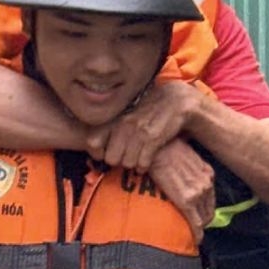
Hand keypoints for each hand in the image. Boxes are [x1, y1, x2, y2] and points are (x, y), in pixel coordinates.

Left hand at [86, 81, 200, 170]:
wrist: (176, 102)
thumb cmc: (148, 112)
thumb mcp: (126, 115)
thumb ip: (109, 129)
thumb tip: (93, 148)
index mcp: (114, 118)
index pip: (93, 142)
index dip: (98, 153)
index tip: (106, 154)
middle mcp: (124, 124)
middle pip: (111, 159)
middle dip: (118, 162)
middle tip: (126, 158)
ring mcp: (139, 131)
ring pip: (127, 163)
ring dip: (133, 164)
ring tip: (137, 159)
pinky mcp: (154, 138)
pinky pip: (143, 163)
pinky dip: (144, 166)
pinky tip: (146, 162)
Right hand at [149, 138, 214, 243]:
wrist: (157, 146)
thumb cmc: (164, 148)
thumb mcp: (182, 155)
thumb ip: (186, 167)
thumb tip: (178, 174)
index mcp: (207, 173)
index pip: (210, 198)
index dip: (205, 210)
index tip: (198, 216)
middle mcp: (206, 184)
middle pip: (210, 211)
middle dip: (203, 222)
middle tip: (192, 228)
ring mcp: (198, 193)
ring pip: (204, 219)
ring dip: (198, 228)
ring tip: (190, 234)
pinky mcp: (186, 201)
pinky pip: (195, 223)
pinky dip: (196, 234)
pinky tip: (194, 239)